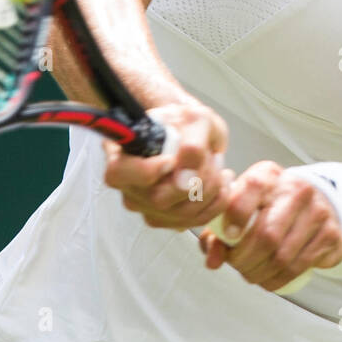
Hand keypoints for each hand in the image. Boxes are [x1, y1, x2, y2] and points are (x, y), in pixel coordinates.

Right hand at [103, 101, 230, 230]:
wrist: (190, 135)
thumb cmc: (186, 125)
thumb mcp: (194, 120)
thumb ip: (192, 145)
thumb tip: (188, 176)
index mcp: (121, 155)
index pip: (119, 173)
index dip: (147, 171)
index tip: (170, 160)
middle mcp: (127, 186)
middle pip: (159, 198)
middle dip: (196, 179)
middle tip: (212, 157)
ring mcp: (145, 207)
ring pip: (180, 213)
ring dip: (210, 190)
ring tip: (219, 168)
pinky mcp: (165, 219)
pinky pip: (193, 221)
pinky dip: (215, 203)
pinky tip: (221, 185)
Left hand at [198, 161, 341, 292]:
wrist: (314, 206)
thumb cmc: (268, 208)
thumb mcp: (241, 209)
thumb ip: (218, 233)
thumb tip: (213, 260)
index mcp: (267, 175)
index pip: (251, 189)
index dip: (235, 217)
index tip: (227, 239)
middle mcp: (295, 189)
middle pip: (266, 233)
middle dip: (244, 259)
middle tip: (236, 266)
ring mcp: (317, 211)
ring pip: (281, 255)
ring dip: (259, 273)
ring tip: (250, 274)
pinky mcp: (330, 234)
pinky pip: (298, 266)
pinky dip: (277, 280)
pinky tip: (267, 280)